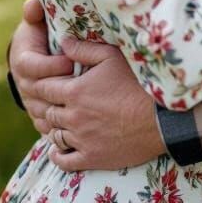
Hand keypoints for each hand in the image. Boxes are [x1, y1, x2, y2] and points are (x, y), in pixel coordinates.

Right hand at [8, 0, 76, 136]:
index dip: (50, 66)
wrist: (35, 56)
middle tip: (84, 83)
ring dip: (63, 110)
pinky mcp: (41, 116)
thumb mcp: (38, 21)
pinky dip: (63, 126)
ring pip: (44, 112)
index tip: (70, 61)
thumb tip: (32, 4)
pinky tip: (81, 123)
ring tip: (86, 105)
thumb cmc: (41, 33)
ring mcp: (31, 103)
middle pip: (39, 92)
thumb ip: (35, 12)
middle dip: (61, 88)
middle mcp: (24, 85)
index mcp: (22, 61)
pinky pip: (49, 126)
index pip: (32, 67)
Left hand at [39, 38, 165, 172]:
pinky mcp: (91, 157)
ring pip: (55, 136)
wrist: (159, 117)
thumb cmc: (137, 82)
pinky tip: (57, 150)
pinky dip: (57, 155)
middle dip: (50, 106)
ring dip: (55, 129)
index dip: (43, 85)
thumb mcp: (111, 56)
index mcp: (75, 91)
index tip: (46, 84)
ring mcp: (81, 139)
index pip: (44, 89)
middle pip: (48, 113)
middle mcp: (73, 117)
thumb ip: (83, 49)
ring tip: (61, 123)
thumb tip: (63, 41)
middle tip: (56, 103)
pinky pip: (64, 161)